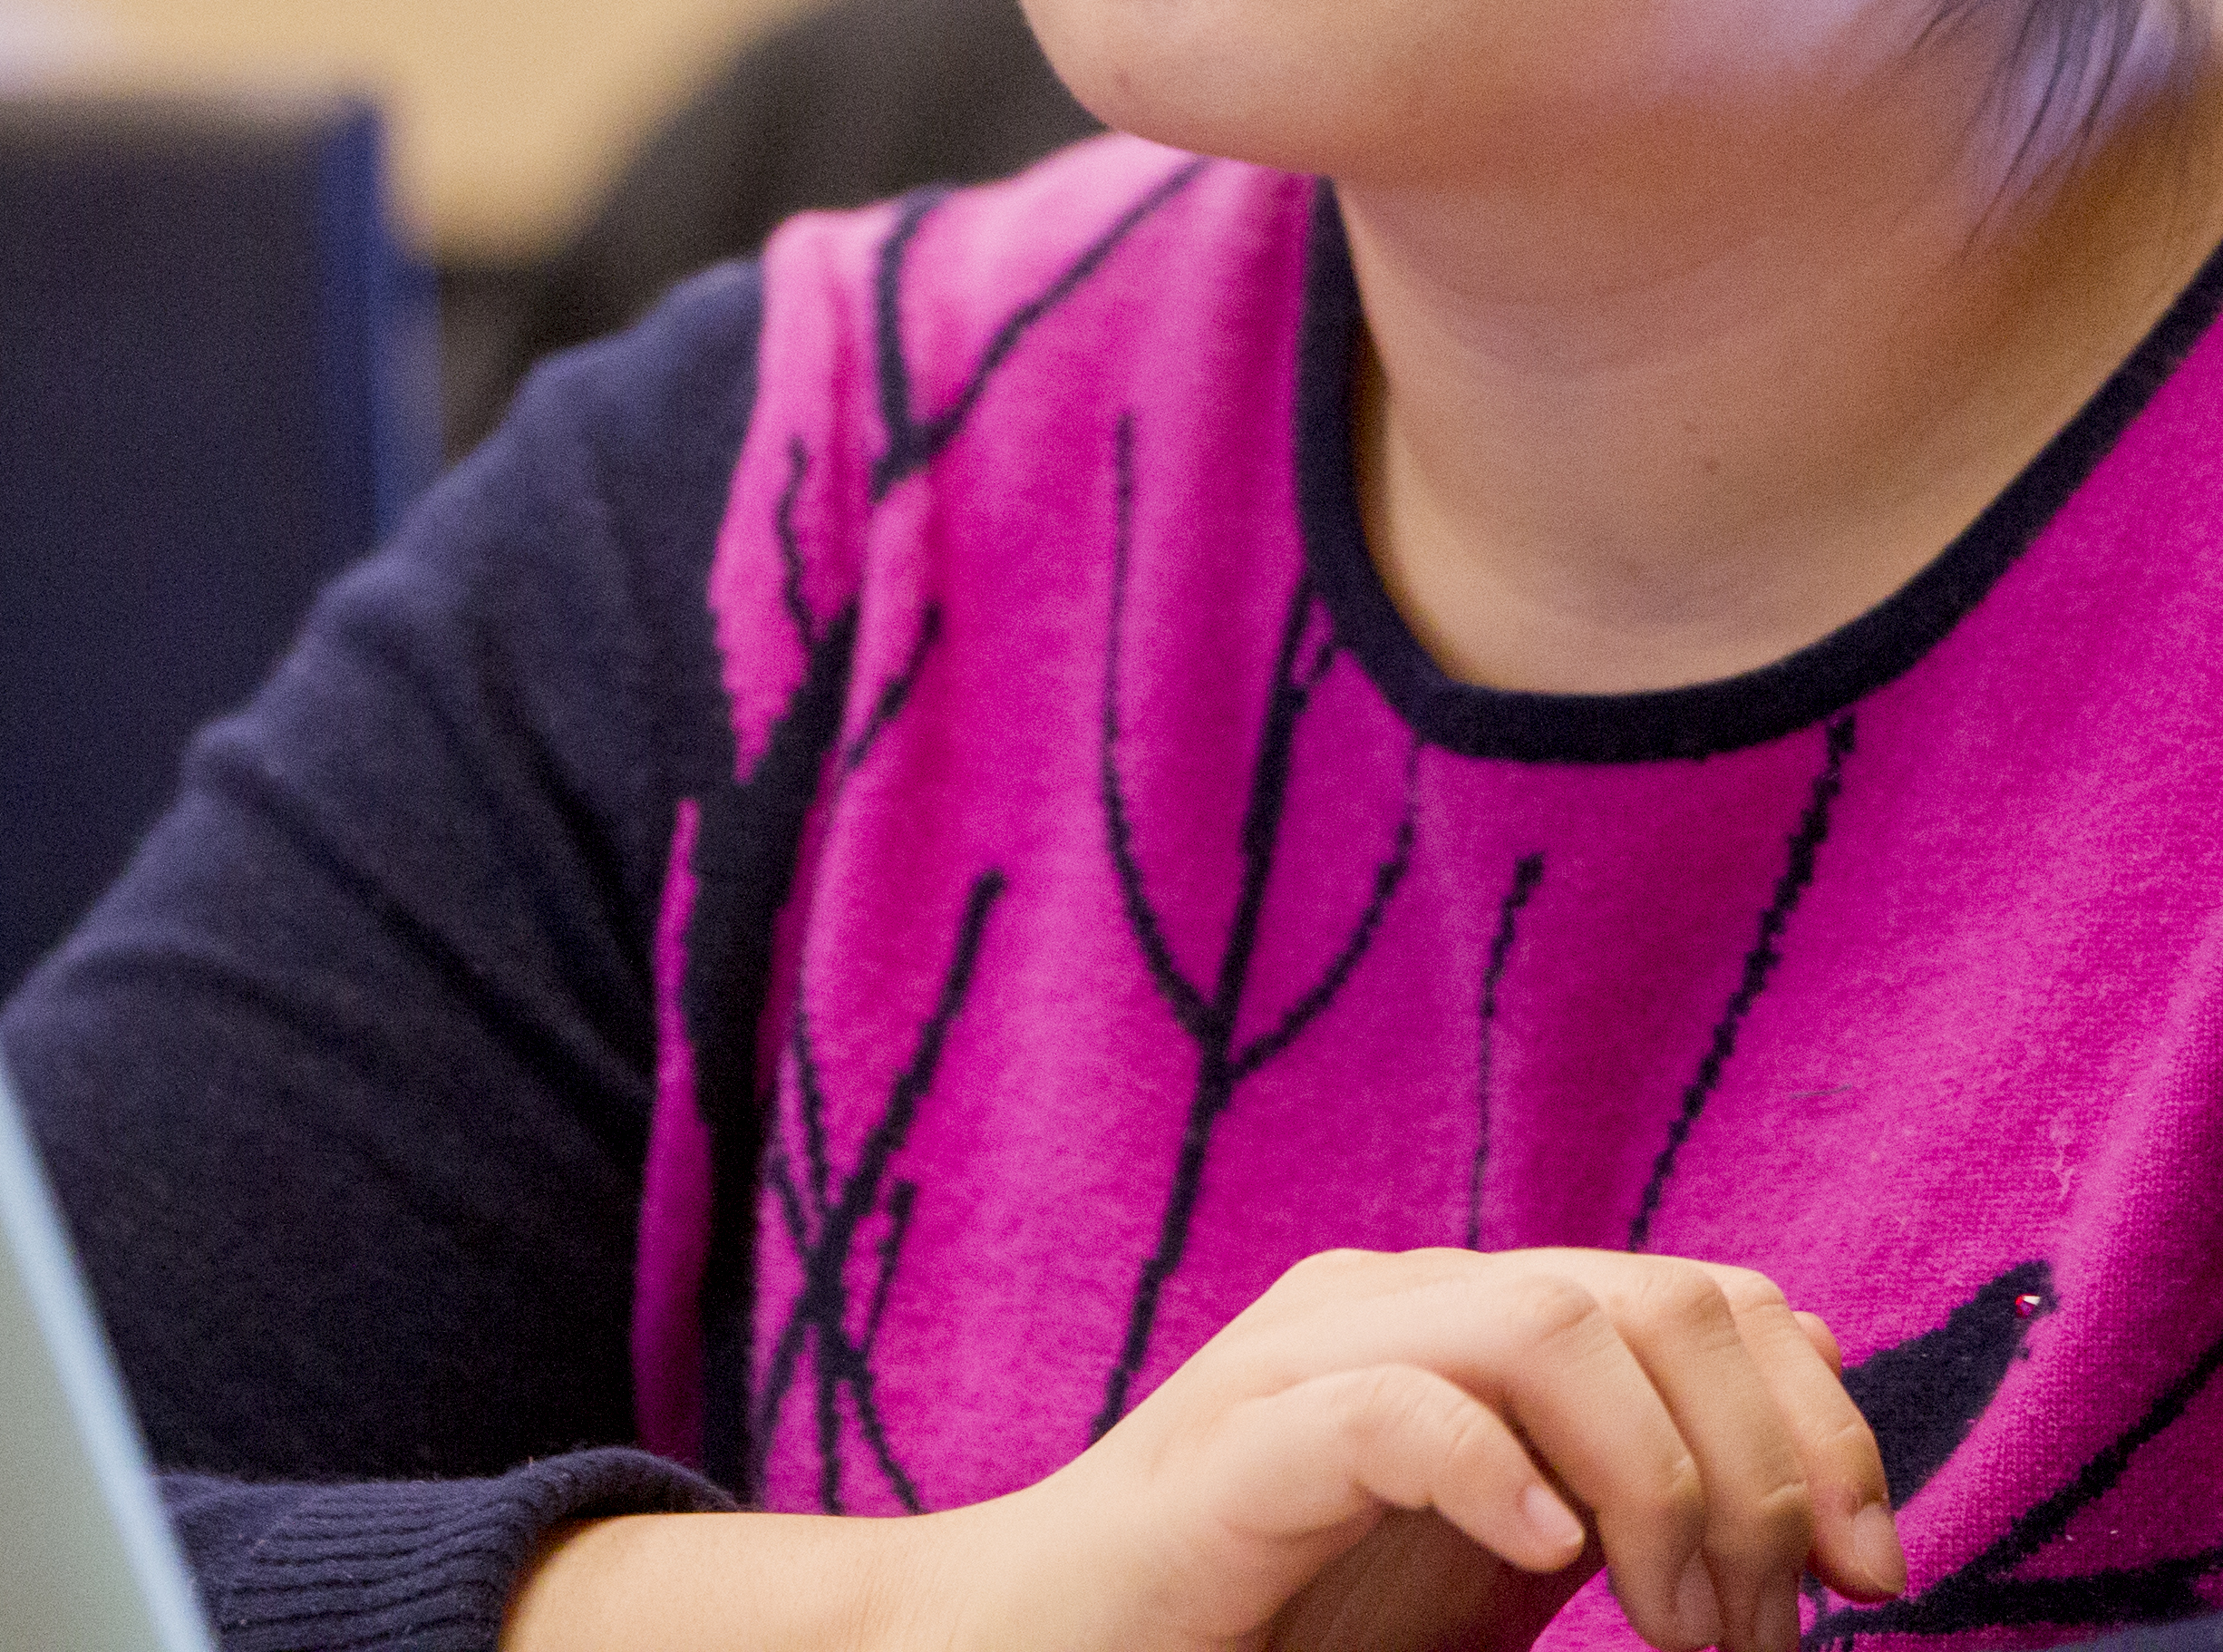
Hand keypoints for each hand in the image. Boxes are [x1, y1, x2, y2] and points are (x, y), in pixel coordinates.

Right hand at [966, 1246, 1902, 1651]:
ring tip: (1671, 1630)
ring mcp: (1305, 1364)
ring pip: (1548, 1323)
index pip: (1715, 1295)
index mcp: (1474, 1327)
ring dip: (1661, 1488)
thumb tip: (1815, 1469)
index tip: (1870, 1579)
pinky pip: (1385, 1410)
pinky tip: (1545, 1560)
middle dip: (1765, 1470)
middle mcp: (1400, 1309)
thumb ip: (1623, 1496)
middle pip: (1663, 1298)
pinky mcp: (1229, 1456)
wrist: (1041, 1643)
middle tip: (1756, 1638)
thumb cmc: (1270, 1616)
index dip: (1830, 1424)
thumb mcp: (1499, 1553)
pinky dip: (1493, 1473)